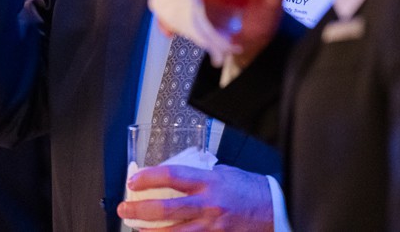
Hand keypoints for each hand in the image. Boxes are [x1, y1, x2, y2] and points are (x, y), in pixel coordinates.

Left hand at [118, 164, 273, 230]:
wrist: (274, 210)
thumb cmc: (251, 190)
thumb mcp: (225, 173)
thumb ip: (201, 176)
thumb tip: (178, 179)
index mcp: (210, 183)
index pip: (172, 176)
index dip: (149, 178)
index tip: (134, 180)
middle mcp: (208, 206)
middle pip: (165, 210)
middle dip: (139, 211)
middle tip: (124, 209)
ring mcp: (211, 227)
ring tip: (136, 229)